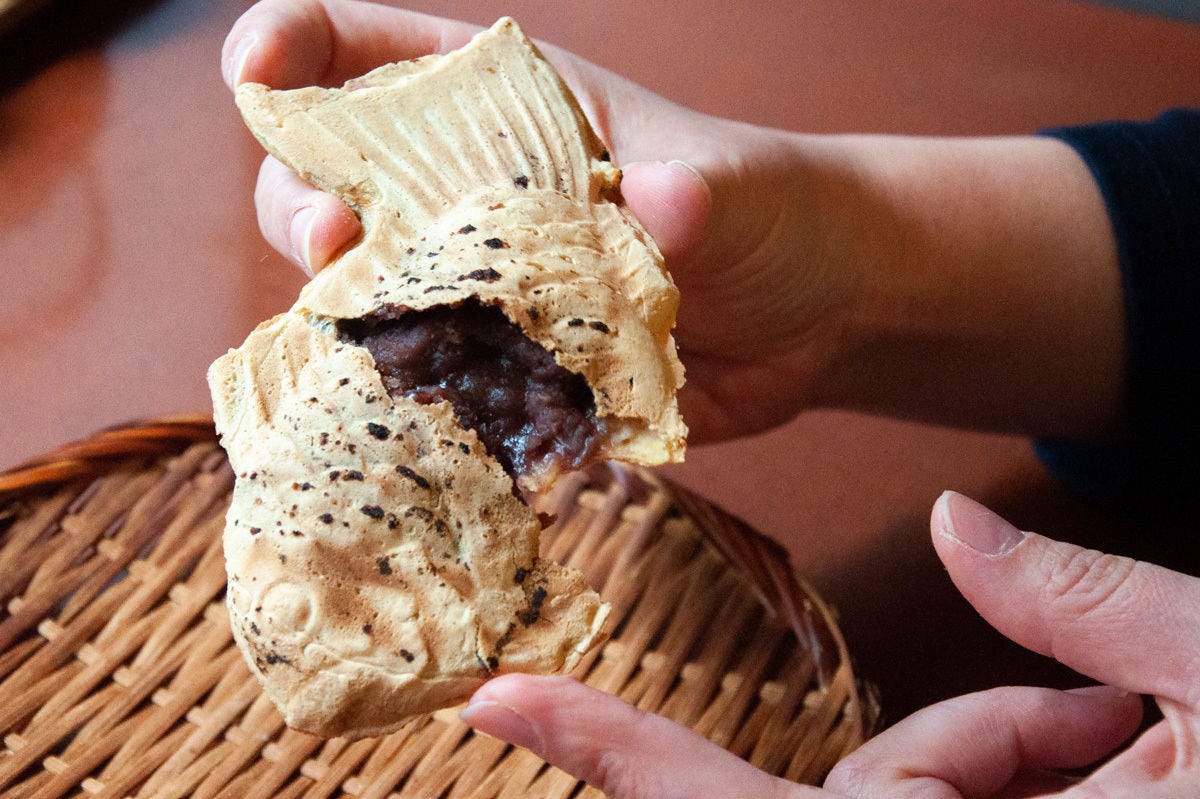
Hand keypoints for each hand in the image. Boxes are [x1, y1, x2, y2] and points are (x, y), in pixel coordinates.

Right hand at [221, 0, 890, 443]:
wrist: (814, 316)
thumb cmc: (771, 209)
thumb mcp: (733, 183)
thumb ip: (694, 191)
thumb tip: (659, 205)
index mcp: (506, 107)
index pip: (371, 54)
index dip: (295, 46)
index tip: (256, 71)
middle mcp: (467, 192)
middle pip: (326, 178)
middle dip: (298, 204)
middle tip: (332, 248)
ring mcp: (477, 283)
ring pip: (361, 290)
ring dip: (344, 315)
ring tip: (369, 340)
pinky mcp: (502, 365)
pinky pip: (428, 381)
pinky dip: (408, 399)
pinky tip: (412, 419)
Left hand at [460, 491, 1199, 797]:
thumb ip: (1094, 602)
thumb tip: (965, 520)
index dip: (616, 754)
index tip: (502, 705)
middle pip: (865, 797)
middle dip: (975, 739)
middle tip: (1114, 717)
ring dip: (1004, 756)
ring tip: (1132, 737)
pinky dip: (1004, 783)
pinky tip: (1109, 756)